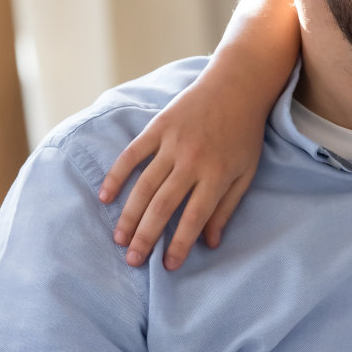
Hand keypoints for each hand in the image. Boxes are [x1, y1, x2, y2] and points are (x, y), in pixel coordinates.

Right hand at [97, 73, 265, 270]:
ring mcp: (172, 143)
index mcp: (217, 175)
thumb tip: (210, 243)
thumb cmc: (244, 134)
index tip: (168, 265)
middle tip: (133, 260)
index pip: (194, 218)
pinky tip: (105, 197)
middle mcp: (192, 161)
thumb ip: (226, 207)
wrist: (237, 86)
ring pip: (145, 185)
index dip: (180, 244)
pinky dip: (117, 175)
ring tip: (120, 239)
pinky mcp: (158, 127)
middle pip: (163, 206)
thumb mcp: (246, 172)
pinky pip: (132, 155)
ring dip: (130, 215)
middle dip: (147, 237)